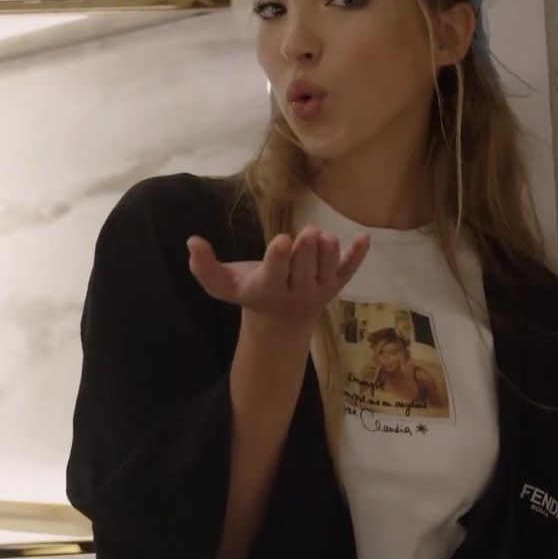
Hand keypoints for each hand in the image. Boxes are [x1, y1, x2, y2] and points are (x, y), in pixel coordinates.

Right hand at [187, 225, 370, 328]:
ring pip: (328, 270)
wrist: (280, 324)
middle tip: (308, 233)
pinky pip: (349, 270)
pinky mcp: (335, 284)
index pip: (276, 273)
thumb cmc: (250, 294)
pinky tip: (365, 238)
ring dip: (329, 253)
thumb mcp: (223, 286)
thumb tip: (192, 241)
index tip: (284, 240)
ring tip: (323, 237)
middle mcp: (296, 292)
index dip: (281, 257)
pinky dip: (357, 256)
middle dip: (307, 251)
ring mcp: (319, 289)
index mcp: (268, 289)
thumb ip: (204, 268)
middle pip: (304, 270)